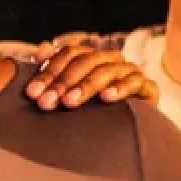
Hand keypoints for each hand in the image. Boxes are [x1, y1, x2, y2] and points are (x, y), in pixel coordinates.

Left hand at [24, 33, 155, 111]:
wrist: (122, 133)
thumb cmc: (89, 112)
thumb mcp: (66, 93)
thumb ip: (53, 71)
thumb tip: (42, 47)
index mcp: (90, 58)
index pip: (69, 54)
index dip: (49, 71)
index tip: (32, 93)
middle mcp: (109, 60)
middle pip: (86, 61)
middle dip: (63, 82)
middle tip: (46, 102)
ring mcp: (129, 72)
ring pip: (107, 71)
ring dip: (87, 86)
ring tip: (70, 102)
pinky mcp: (147, 88)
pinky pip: (136, 82)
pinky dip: (121, 88)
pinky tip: (107, 98)